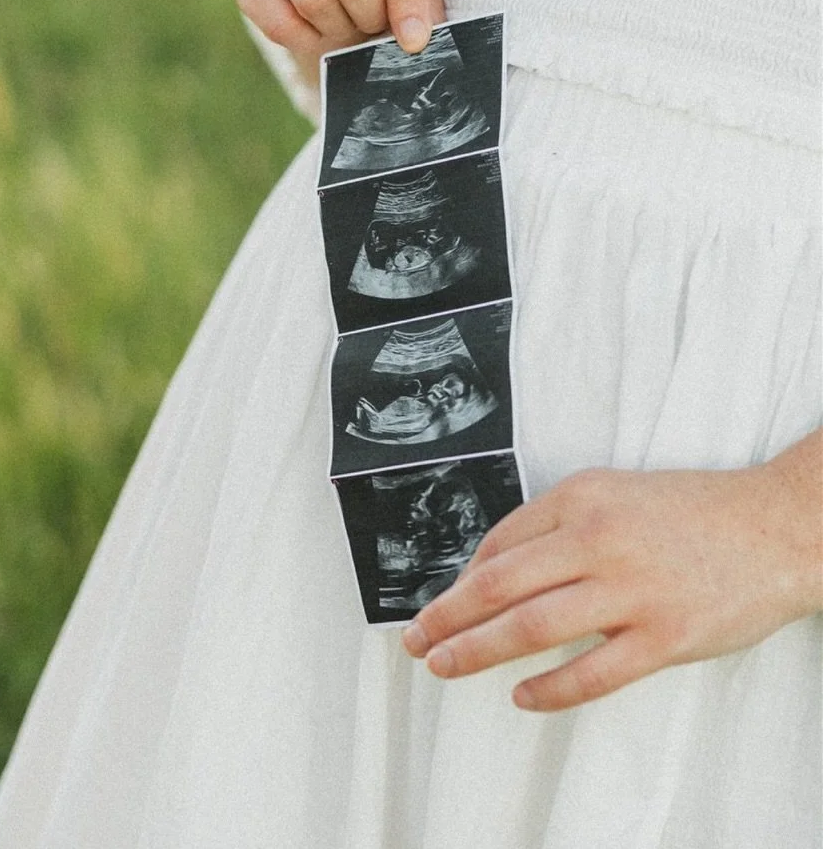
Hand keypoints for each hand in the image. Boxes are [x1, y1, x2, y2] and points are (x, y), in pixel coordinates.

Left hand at [401, 440, 822, 710]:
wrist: (774, 527)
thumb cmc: (693, 513)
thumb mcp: (616, 494)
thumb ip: (560, 526)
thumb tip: (499, 566)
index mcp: (582, 498)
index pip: (501, 541)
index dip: (462, 578)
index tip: (440, 603)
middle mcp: (598, 539)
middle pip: (501, 582)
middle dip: (449, 614)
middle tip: (417, 639)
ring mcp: (632, 590)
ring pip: (533, 626)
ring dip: (479, 650)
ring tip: (446, 665)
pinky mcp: (665, 636)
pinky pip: (593, 672)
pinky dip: (550, 689)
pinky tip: (522, 696)